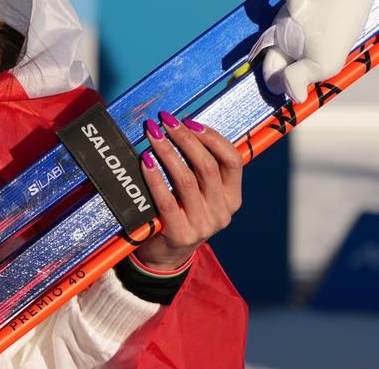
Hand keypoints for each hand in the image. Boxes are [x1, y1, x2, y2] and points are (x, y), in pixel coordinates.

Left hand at [134, 112, 242, 270]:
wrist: (167, 256)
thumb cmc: (182, 214)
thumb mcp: (201, 194)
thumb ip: (199, 168)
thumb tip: (181, 126)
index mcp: (232, 197)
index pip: (233, 160)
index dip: (212, 137)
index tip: (190, 121)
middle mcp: (222, 211)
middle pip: (207, 166)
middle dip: (185, 138)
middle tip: (165, 121)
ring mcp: (202, 225)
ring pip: (186, 180)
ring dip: (167, 152)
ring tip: (152, 135)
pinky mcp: (180, 234)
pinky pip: (166, 200)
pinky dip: (155, 178)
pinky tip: (145, 161)